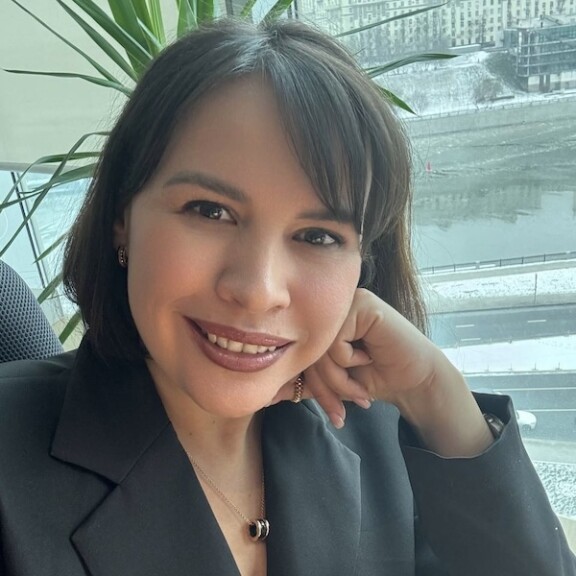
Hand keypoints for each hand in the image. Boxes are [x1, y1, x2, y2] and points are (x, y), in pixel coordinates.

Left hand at [303, 288, 448, 421]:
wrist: (415, 382)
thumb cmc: (374, 378)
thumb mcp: (332, 381)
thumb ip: (304, 382)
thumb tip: (268, 394)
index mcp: (322, 318)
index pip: (299, 350)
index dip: (310, 386)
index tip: (331, 413)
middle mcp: (331, 305)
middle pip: (307, 349)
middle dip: (325, 388)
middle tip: (341, 413)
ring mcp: (347, 301)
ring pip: (319, 347)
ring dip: (339, 380)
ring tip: (360, 393)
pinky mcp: (362, 304)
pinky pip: (336, 340)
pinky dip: (351, 360)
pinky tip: (370, 359)